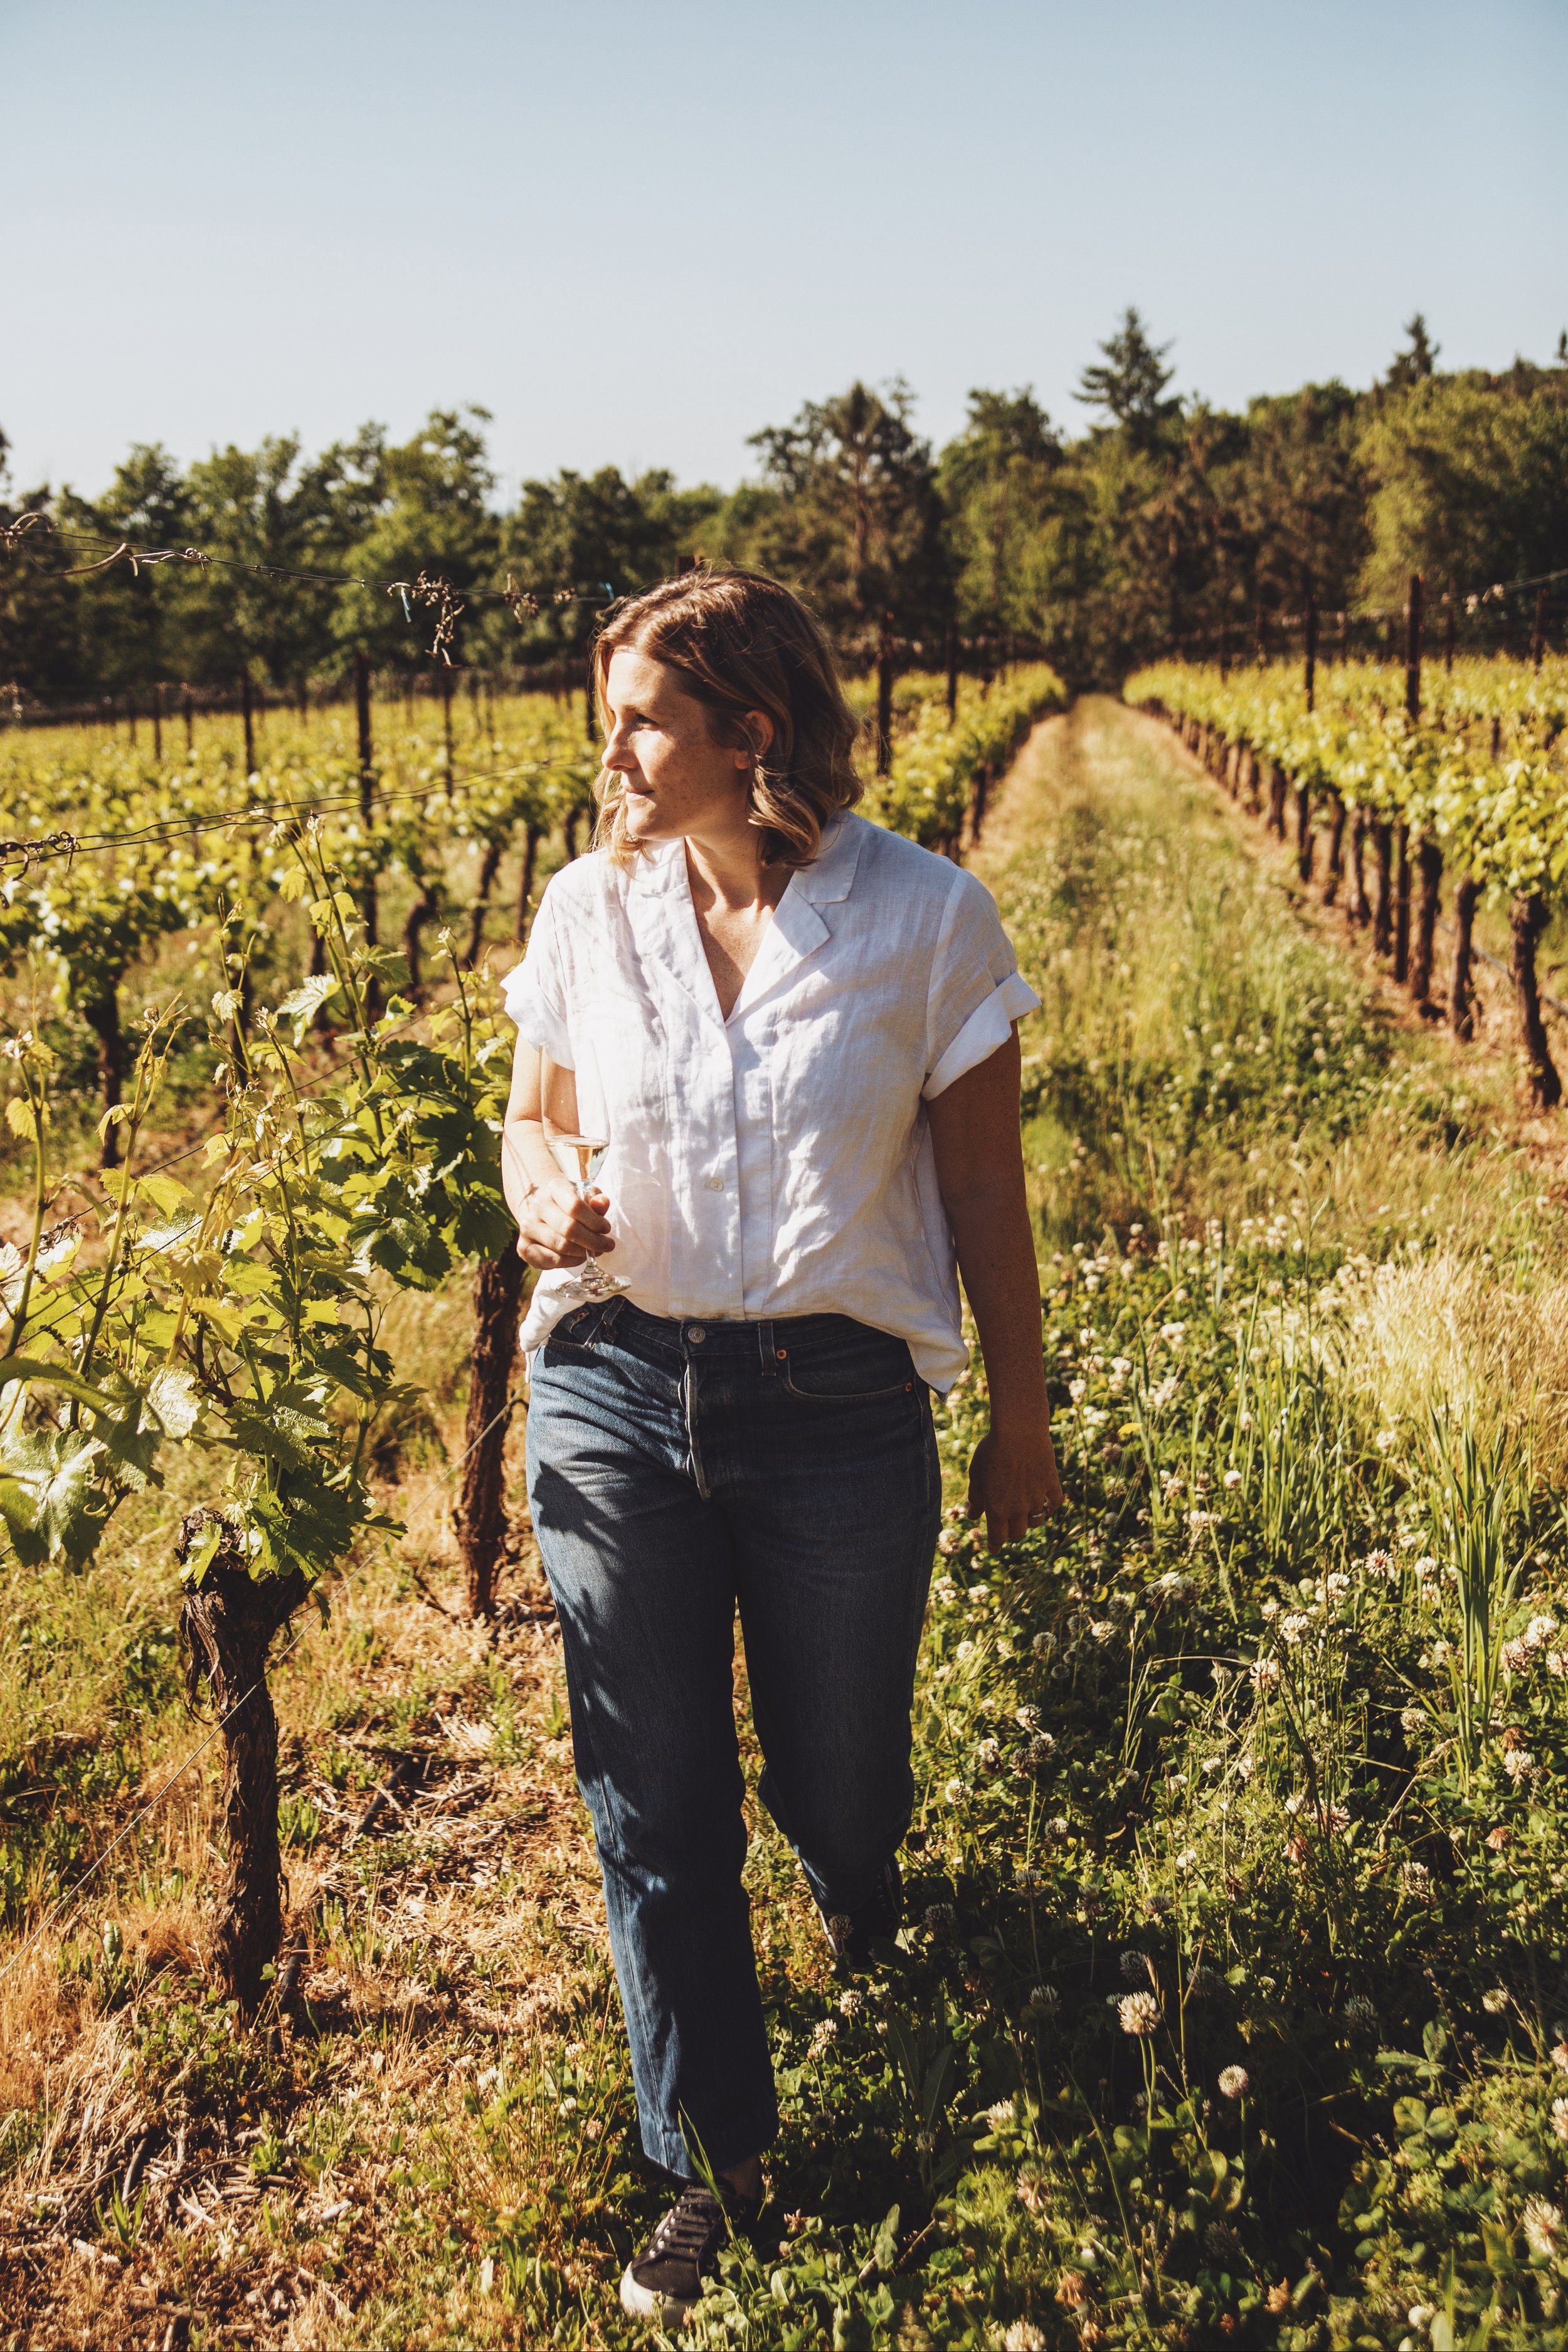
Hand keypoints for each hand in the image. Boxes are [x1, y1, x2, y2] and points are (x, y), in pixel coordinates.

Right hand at [515, 1179, 614, 1270]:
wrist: (542, 1211)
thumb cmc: (570, 1203)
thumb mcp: (586, 1196)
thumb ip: (596, 1201)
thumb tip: (603, 1203)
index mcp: (554, 1188)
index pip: (575, 1206)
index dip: (595, 1221)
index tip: (607, 1229)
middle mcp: (537, 1206)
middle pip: (569, 1228)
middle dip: (593, 1241)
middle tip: (607, 1245)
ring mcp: (528, 1227)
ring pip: (561, 1246)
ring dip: (583, 1253)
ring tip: (595, 1251)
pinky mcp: (524, 1248)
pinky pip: (552, 1260)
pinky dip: (571, 1262)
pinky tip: (580, 1257)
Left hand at [966, 1422, 1063, 1552]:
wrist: (1018, 1430)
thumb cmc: (991, 1450)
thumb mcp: (976, 1474)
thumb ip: (976, 1497)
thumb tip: (973, 1515)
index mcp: (997, 1509)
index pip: (997, 1538)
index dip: (994, 1545)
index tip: (993, 1549)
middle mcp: (1018, 1508)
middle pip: (1018, 1533)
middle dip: (1011, 1532)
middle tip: (1007, 1525)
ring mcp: (1037, 1497)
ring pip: (1037, 1521)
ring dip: (1030, 1520)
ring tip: (1025, 1511)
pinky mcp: (1051, 1485)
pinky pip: (1054, 1503)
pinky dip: (1050, 1506)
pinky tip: (1046, 1504)